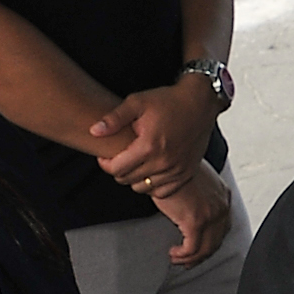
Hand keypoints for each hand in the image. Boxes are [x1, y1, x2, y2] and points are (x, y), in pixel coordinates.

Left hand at [86, 72, 218, 198]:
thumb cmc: (168, 101)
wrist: (200, 103)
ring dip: (134, 179)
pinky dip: (153, 186)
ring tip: (135, 164)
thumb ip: (114, 119)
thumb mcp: (137, 102)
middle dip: (118, 170)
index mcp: (148, 146)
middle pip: (127, 180)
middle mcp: (163, 162)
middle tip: (120, 157)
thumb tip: (94, 131)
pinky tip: (151, 172)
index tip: (105, 156)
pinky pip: (163, 192)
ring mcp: (176, 170)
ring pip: (144, 188)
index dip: (105, 164)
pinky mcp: (187, 173)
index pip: (116, 169)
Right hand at [153, 171, 233, 266]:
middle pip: (216, 241)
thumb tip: (189, 205)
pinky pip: (191, 249)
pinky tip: (174, 253)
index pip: (223, 227)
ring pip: (205, 249)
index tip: (199, 249)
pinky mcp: (196, 222)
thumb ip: (198, 193)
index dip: (211, 242)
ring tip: (178, 259)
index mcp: (223, 196)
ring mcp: (211, 216)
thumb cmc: (175, 165)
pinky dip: (182, 255)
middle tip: (188, 262)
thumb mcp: (193, 178)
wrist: (168, 160)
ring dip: (190, 258)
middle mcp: (221, 207)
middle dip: (201, 255)